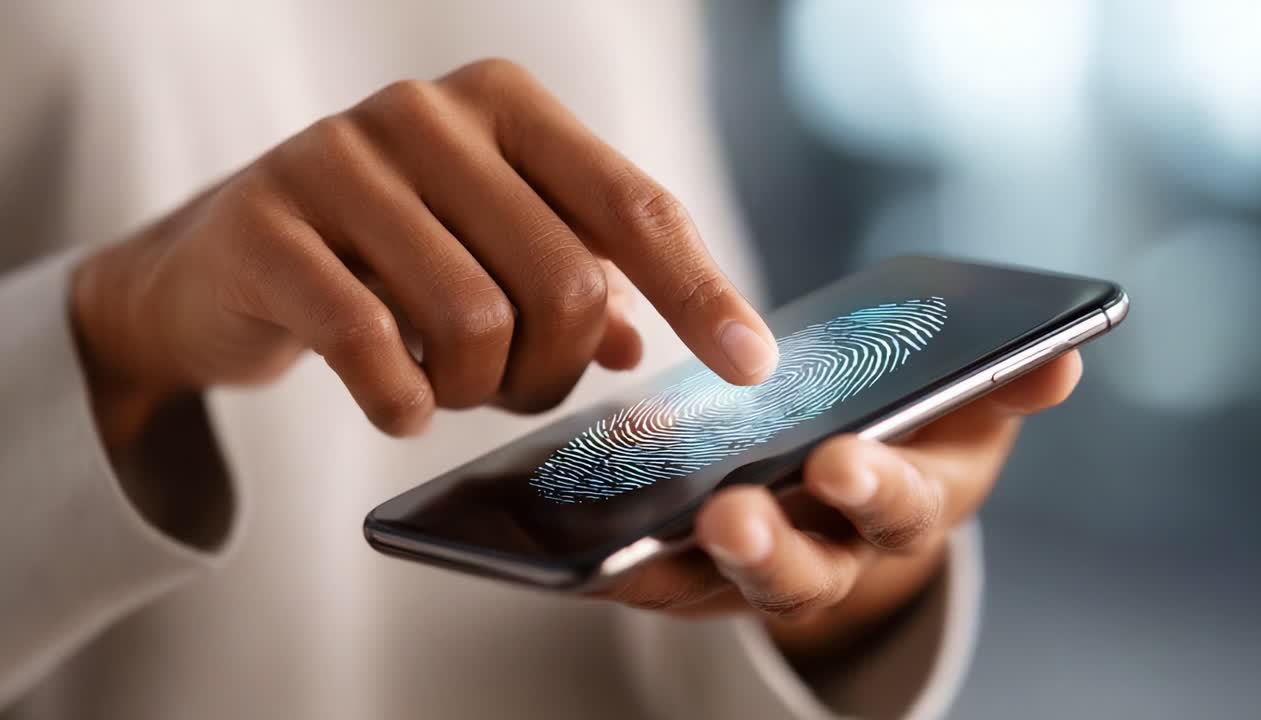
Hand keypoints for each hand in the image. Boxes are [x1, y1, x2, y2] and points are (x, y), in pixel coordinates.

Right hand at [73, 59, 776, 450]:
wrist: (226, 263)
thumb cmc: (388, 258)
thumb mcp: (493, 256)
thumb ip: (574, 281)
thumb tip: (642, 344)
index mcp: (505, 105)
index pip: (634, 204)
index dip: (702, 292)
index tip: (752, 367)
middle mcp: (428, 112)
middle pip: (563, 279)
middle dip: (555, 369)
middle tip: (523, 390)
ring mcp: (338, 159)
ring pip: (475, 321)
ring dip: (478, 390)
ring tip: (451, 388)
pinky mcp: (267, 226)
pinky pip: (372, 346)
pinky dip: (402, 402)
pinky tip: (399, 405)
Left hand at [600, 352, 1082, 657]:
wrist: (859, 483)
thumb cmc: (912, 430)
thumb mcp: (965, 406)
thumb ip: (1002, 382)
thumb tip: (1062, 357)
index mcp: (907, 507)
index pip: (899, 508)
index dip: (876, 488)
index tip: (840, 460)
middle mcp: (837, 556)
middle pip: (806, 571)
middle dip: (769, 547)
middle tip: (728, 516)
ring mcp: (763, 573)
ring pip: (718, 586)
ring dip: (672, 564)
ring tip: (623, 537)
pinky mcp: (701, 575)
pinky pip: (657, 581)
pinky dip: (617, 569)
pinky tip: (571, 548)